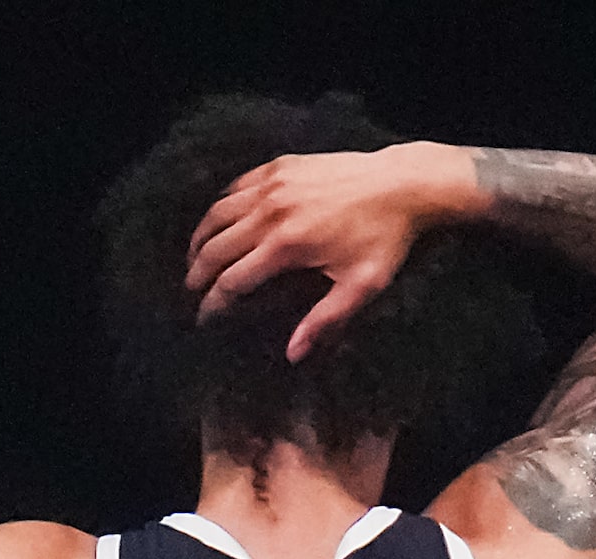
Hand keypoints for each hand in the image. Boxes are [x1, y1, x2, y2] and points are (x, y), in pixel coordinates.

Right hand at [186, 143, 469, 360]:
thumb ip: (324, 321)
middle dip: (197, 274)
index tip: (204, 318)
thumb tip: (292, 354)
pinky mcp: (280, 167)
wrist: (403, 184)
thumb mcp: (360, 287)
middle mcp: (271, 212)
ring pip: (218, 214)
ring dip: (201, 239)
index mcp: (287, 245)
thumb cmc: (385, 238)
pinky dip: (222, 207)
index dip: (213, 303)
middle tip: (191, 291)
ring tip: (195, 258)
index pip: (232, 280)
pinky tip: (220, 222)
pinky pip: (237, 188)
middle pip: (215, 248)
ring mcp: (273, 185)